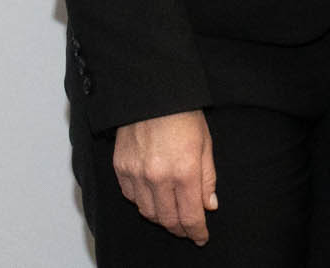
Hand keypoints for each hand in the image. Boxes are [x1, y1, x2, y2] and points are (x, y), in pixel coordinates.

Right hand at [112, 110, 216, 243]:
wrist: (152, 93)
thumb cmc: (183, 114)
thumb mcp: (205, 144)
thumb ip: (207, 178)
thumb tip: (209, 205)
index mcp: (184, 171)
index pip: (190, 216)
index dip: (197, 231)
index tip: (201, 237)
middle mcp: (158, 176)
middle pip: (167, 219)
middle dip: (180, 229)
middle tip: (188, 229)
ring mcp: (136, 173)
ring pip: (148, 212)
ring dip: (161, 218)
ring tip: (171, 215)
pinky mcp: (120, 167)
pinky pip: (131, 197)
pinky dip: (142, 202)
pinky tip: (152, 197)